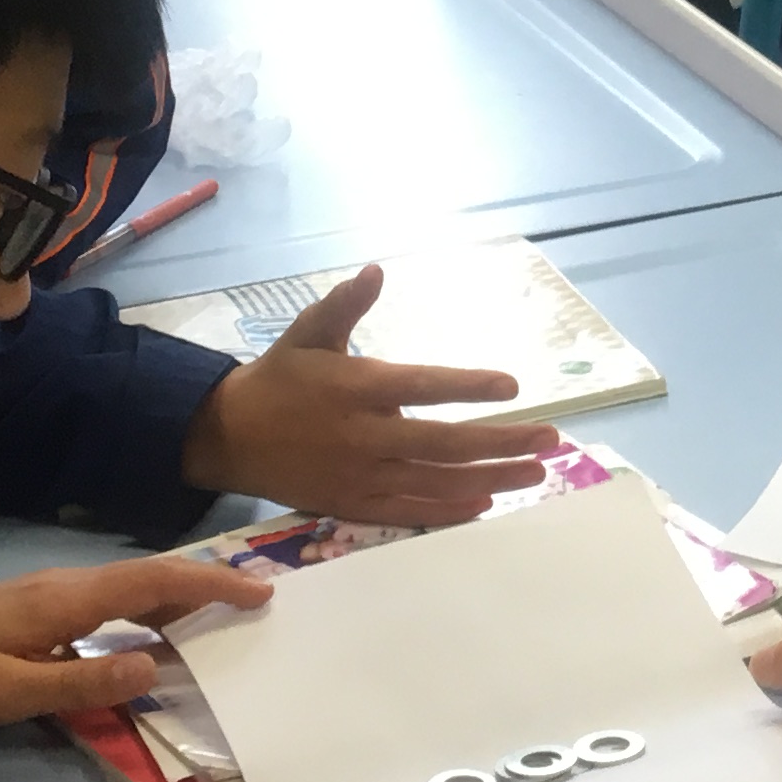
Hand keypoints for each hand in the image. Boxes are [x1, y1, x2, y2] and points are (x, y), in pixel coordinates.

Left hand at [0, 555, 266, 727]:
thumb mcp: (8, 692)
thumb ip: (82, 681)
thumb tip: (154, 669)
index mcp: (69, 600)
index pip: (156, 581)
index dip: (211, 584)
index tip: (260, 592)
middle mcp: (71, 585)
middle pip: (155, 577)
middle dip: (212, 584)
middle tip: (263, 602)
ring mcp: (59, 592)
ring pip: (137, 586)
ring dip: (186, 596)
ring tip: (231, 616)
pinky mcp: (48, 606)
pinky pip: (117, 599)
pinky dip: (154, 608)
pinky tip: (165, 634)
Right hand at [186, 264, 563, 522]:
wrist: (230, 438)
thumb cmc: (280, 378)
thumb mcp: (307, 333)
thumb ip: (343, 304)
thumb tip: (375, 270)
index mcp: (358, 387)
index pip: (423, 386)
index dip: (468, 386)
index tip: (512, 385)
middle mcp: (365, 435)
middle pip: (445, 444)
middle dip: (502, 442)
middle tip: (550, 438)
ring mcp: (362, 476)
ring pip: (437, 482)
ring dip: (492, 478)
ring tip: (536, 472)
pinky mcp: (354, 504)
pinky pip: (410, 511)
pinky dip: (450, 510)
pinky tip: (486, 502)